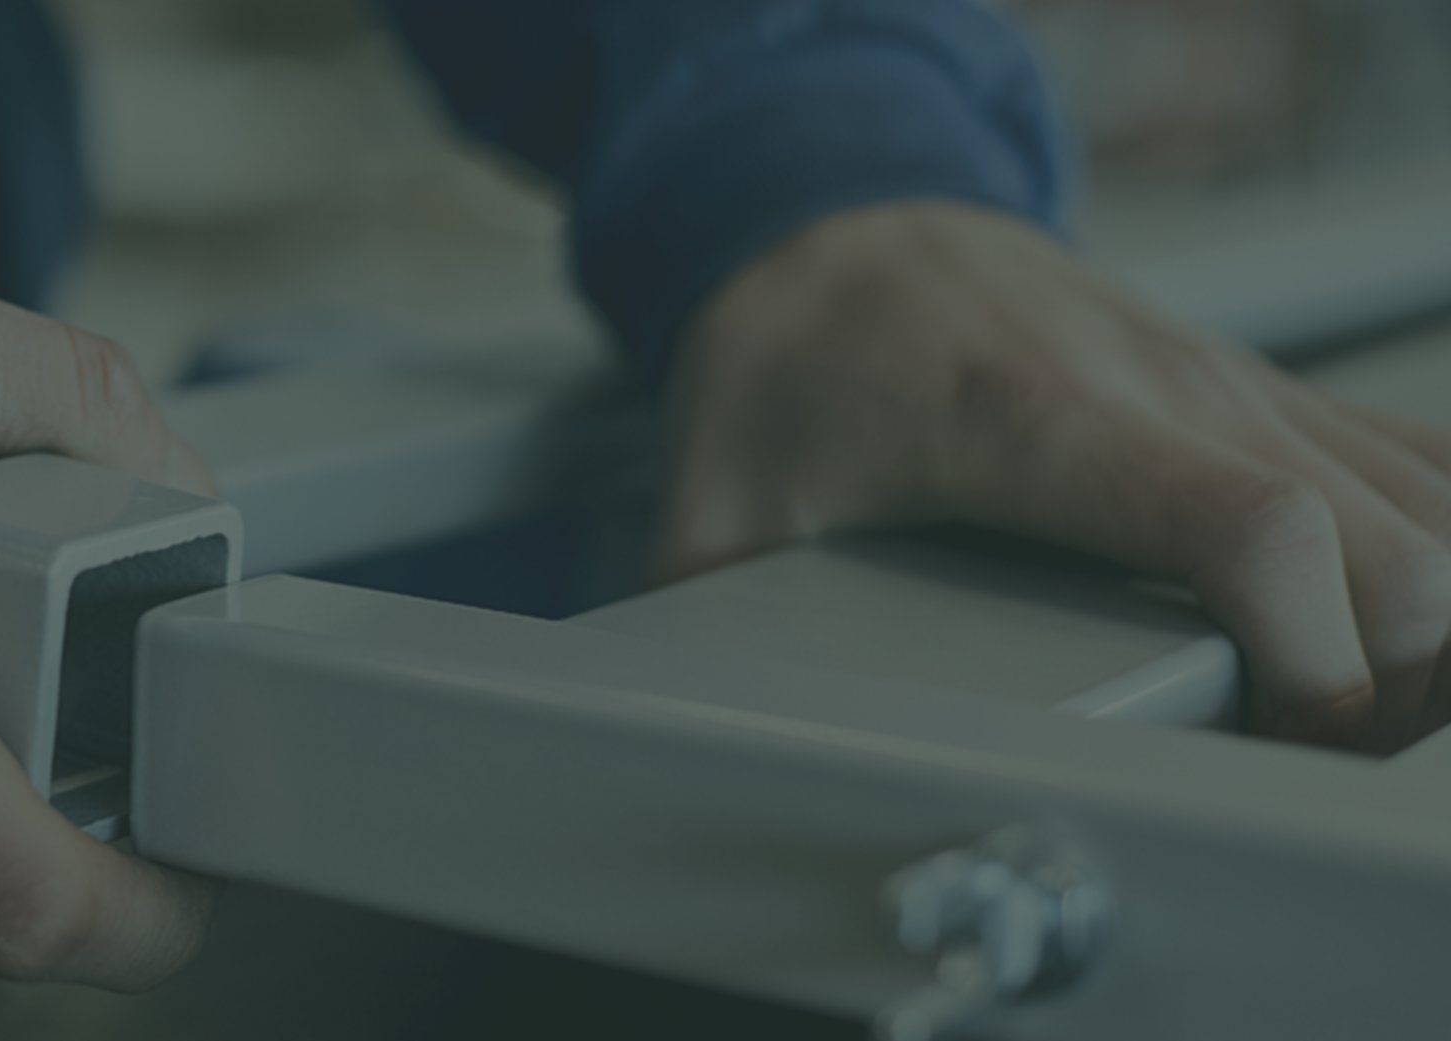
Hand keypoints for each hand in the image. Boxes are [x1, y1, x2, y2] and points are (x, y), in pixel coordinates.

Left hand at [661, 201, 1450, 747]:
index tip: (1279, 734)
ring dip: (1422, 626)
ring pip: (1431, 509)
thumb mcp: (715, 506)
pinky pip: (1420, 466)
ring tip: (1328, 703)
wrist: (838, 229)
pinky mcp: (1261, 393)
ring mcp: (1229, 383)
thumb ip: (709, 637)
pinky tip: (1374, 628)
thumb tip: (702, 752)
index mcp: (1036, 421)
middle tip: (1287, 750)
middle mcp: (1165, 391)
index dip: (1314, 660)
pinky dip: (1431, 555)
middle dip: (1388, 678)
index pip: (1255, 528)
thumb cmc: (792, 364)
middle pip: (1390, 545)